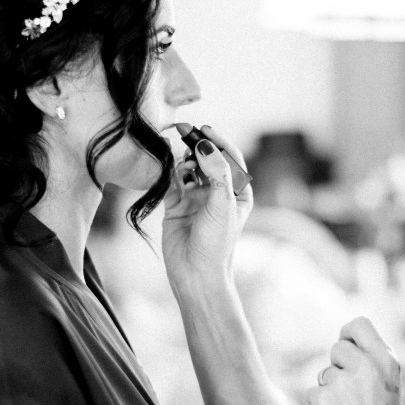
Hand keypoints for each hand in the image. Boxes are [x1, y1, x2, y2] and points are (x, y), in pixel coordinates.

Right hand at [162, 125, 253, 288]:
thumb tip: (205, 144)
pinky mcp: (176, 206)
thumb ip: (216, 172)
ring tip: (179, 159)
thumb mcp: (222, 204)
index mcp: (237, 193)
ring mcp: (195, 199)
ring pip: (188, 168)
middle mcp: (217, 193)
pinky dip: (169, 173)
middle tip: (184, 132)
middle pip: (207, 160)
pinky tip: (167, 167)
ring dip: (183, 160)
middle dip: (197, 146)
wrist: (195, 275)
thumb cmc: (216, 244)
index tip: (205, 129)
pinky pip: (171, 182)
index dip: (218, 141)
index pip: (230, 159)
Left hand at [305, 317, 404, 404]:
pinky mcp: (322, 398)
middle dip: (338, 366)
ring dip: (330, 389)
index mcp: (387, 361)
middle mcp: (365, 365)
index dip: (348, 334)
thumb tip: (342, 342)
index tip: (347, 346)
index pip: (359, 324)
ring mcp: (342, 381)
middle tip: (352, 394)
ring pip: (324, 373)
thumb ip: (370, 362)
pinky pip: (313, 392)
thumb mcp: (388, 387)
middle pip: (337, 348)